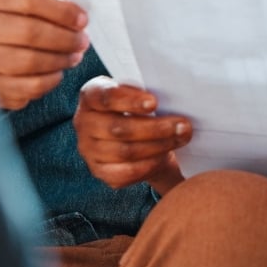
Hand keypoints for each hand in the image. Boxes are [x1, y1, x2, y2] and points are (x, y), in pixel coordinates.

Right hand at [0, 0, 89, 109]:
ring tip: (74, 56)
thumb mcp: (30, 6)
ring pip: (29, 61)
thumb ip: (55, 6)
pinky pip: (27, 86)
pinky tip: (58, 73)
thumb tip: (79, 13)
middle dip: (64, 38)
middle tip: (83, 41)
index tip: (82, 20)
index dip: (61, 11)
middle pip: (29, 32)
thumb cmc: (16, 23)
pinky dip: (49, 81)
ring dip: (59, 60)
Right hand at [73, 76, 191, 195]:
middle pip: (118, 128)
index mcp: (91, 95)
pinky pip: (124, 173)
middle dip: (155, 128)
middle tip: (182, 125)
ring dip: (158, 146)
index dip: (130, 100)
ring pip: (124, 152)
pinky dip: (147, 166)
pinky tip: (164, 157)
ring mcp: (88, 149)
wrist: (133, 132)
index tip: (155, 103)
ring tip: (180, 139)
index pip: (105, 97)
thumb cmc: (137, 106)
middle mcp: (83, 122)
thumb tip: (174, 98)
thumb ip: (145, 94)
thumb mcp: (137, 92)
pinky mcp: (98, 171)